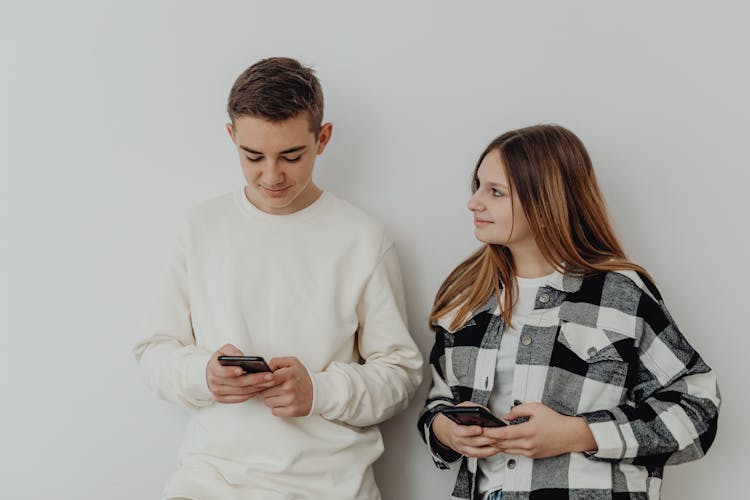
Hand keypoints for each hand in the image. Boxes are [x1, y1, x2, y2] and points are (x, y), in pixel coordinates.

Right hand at [206, 344, 275, 403]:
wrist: (211, 372)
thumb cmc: (221, 360)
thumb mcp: (225, 350)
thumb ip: (232, 351)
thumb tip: (242, 357)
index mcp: (213, 368)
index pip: (222, 372)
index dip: (231, 371)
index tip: (241, 370)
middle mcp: (214, 382)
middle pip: (237, 383)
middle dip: (255, 379)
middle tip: (268, 376)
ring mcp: (218, 393)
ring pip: (241, 392)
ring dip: (256, 388)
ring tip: (269, 382)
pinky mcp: (223, 399)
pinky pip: (240, 399)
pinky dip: (251, 394)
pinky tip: (261, 388)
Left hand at [258, 357, 313, 416]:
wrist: (317, 393)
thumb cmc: (302, 378)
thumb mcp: (293, 363)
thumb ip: (277, 361)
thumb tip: (265, 368)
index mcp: (289, 374)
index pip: (270, 378)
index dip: (262, 380)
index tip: (260, 381)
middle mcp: (290, 388)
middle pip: (264, 391)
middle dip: (267, 389)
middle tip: (274, 387)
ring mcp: (291, 400)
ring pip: (267, 402)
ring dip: (271, 399)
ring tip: (280, 394)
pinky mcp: (292, 411)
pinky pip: (274, 411)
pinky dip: (277, 408)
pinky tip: (284, 402)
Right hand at [431, 402, 502, 457]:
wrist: (445, 431)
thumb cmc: (454, 419)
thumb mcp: (461, 408)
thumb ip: (472, 407)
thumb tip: (486, 412)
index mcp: (454, 429)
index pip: (462, 431)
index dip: (471, 431)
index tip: (480, 429)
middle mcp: (458, 441)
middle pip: (473, 442)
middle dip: (486, 439)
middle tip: (497, 436)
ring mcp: (463, 449)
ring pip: (478, 451)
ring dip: (490, 448)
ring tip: (500, 443)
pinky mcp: (467, 454)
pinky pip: (479, 455)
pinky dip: (489, 453)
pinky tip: (496, 448)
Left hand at [481, 402, 597, 458]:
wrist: (570, 435)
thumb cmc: (556, 421)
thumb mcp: (536, 408)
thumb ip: (518, 410)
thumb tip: (506, 416)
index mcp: (527, 431)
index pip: (503, 434)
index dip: (490, 433)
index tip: (481, 430)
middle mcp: (527, 444)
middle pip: (502, 444)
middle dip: (489, 439)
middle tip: (479, 434)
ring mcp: (530, 451)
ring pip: (507, 450)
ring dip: (496, 445)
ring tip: (487, 438)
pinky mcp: (532, 455)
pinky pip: (515, 453)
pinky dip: (506, 448)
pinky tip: (501, 443)